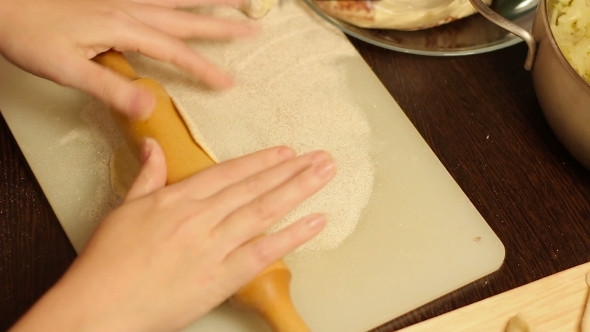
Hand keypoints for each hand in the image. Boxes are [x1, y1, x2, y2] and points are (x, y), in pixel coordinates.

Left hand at [0, 0, 256, 118]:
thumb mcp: (66, 69)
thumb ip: (110, 88)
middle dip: (223, 23)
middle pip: (187, 16)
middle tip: (255, 26)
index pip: (175, 52)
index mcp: (123, 27)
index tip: (228, 82)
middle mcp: (129, 7)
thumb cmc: (28, 33)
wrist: (2, 2)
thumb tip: (150, 109)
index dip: (203, 68)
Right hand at [11, 139, 335, 330]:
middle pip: (254, 188)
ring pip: (264, 211)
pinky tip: (316, 221)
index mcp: (178, 199)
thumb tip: (152, 146)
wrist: (99, 307)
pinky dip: (292, 236)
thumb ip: (147, 176)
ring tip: (324, 174)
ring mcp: (213, 247)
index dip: (261, 161)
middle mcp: (201, 217)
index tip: (286, 152)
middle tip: (320, 157)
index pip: (229, 173)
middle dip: (291, 170)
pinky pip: (264, 252)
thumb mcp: (124, 209)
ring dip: (298, 190)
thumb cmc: (107, 262)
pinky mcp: (221, 277)